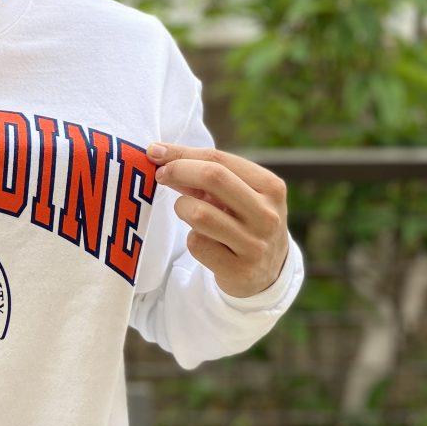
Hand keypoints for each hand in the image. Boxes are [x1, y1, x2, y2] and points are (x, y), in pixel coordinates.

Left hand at [146, 143, 289, 297]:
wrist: (268, 272)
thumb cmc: (243, 220)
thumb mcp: (238, 194)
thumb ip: (205, 174)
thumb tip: (160, 154)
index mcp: (271, 187)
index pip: (218, 159)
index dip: (181, 153)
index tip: (155, 152)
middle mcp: (267, 215)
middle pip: (211, 177)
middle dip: (177, 170)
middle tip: (161, 175)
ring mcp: (255, 245)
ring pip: (199, 213)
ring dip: (182, 208)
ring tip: (187, 211)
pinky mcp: (239, 271)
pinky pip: (197, 244)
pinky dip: (192, 238)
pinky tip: (203, 240)